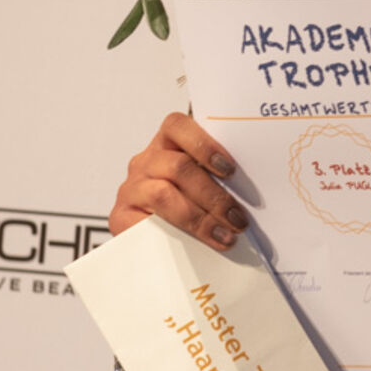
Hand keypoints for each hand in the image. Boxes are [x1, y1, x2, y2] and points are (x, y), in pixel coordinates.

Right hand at [109, 111, 249, 250]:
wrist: (151, 238)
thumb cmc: (187, 203)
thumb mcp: (201, 183)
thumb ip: (217, 177)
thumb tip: (250, 191)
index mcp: (167, 143)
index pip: (177, 126)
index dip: (204, 145)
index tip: (230, 170)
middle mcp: (146, 161)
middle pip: (178, 167)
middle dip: (214, 196)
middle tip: (238, 219)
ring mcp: (131, 188)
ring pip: (163, 195)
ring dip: (200, 218)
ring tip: (225, 235)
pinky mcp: (120, 216)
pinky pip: (145, 222)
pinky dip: (173, 234)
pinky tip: (194, 245)